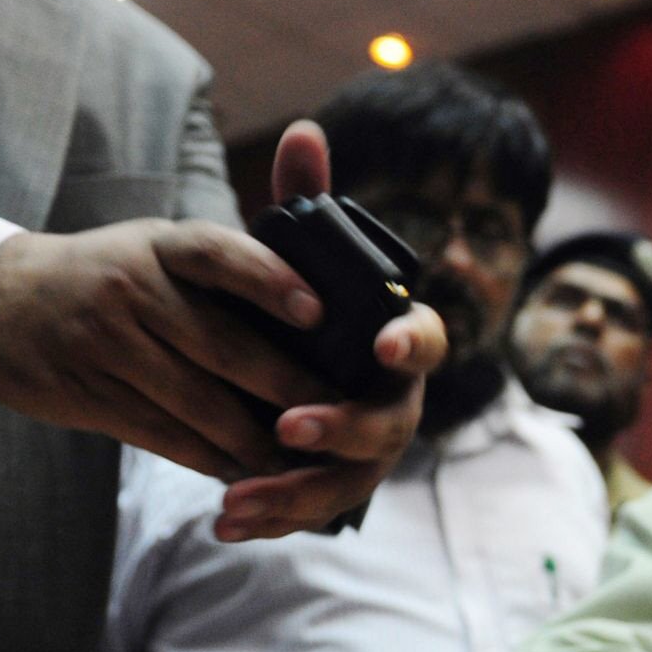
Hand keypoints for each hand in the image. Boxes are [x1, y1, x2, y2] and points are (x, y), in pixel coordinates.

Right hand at [0, 119, 440, 537]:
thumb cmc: (103, 276)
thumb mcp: (152, 248)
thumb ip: (220, 270)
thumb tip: (315, 314)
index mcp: (160, 245)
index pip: (220, 254)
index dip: (269, 280)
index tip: (318, 312)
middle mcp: (132, 288)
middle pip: (222, 344)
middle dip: (287, 386)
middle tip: (340, 412)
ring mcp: (107, 343)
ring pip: (197, 402)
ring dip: (255, 439)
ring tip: (303, 461)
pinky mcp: (89, 393)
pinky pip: (163, 435)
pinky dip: (210, 459)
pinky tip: (246, 474)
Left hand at [213, 119, 437, 538]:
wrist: (285, 367)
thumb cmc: (301, 306)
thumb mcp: (299, 252)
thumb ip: (307, 198)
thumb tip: (302, 132)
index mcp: (398, 340)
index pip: (426, 340)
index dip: (410, 343)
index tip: (382, 344)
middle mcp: (396, 400)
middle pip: (388, 424)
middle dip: (340, 428)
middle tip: (288, 424)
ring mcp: (369, 451)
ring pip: (348, 480)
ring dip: (296, 489)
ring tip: (239, 492)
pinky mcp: (334, 485)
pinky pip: (311, 509)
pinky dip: (271, 516)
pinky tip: (225, 519)